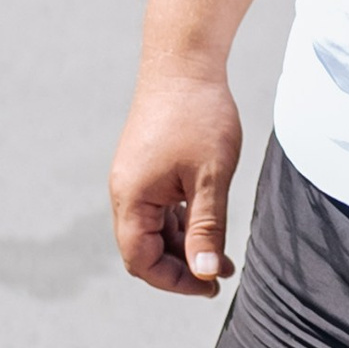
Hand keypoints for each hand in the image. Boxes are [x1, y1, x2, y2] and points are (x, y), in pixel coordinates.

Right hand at [108, 62, 242, 295]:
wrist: (184, 62)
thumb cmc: (199, 115)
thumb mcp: (210, 177)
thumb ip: (207, 228)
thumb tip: (206, 273)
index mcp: (132, 198)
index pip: (141, 261)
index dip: (175, 280)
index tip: (211, 285)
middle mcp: (125, 191)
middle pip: (144, 249)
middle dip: (181, 267)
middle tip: (221, 274)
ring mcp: (134, 179)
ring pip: (152, 230)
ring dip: (184, 246)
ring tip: (223, 256)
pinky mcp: (147, 168)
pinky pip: (158, 209)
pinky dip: (181, 224)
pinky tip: (208, 225)